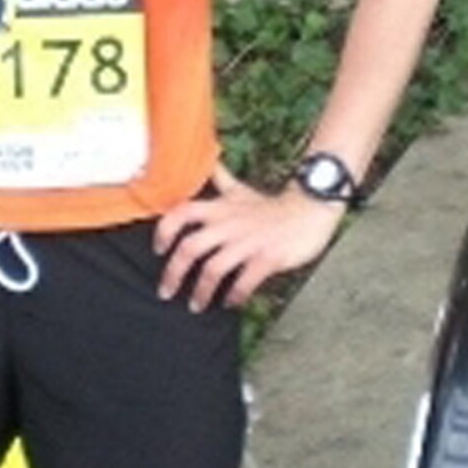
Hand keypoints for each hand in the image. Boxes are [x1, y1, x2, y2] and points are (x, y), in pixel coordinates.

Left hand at [153, 159, 347, 311]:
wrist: (310, 210)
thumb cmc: (271, 206)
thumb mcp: (241, 190)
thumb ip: (220, 180)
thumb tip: (207, 161)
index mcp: (220, 208)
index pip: (182, 213)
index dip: (164, 230)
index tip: (158, 249)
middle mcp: (228, 224)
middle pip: (190, 248)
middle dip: (174, 272)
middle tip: (167, 291)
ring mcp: (248, 241)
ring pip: (213, 268)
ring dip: (201, 291)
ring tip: (196, 306)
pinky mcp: (267, 257)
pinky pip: (244, 280)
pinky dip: (234, 294)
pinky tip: (231, 302)